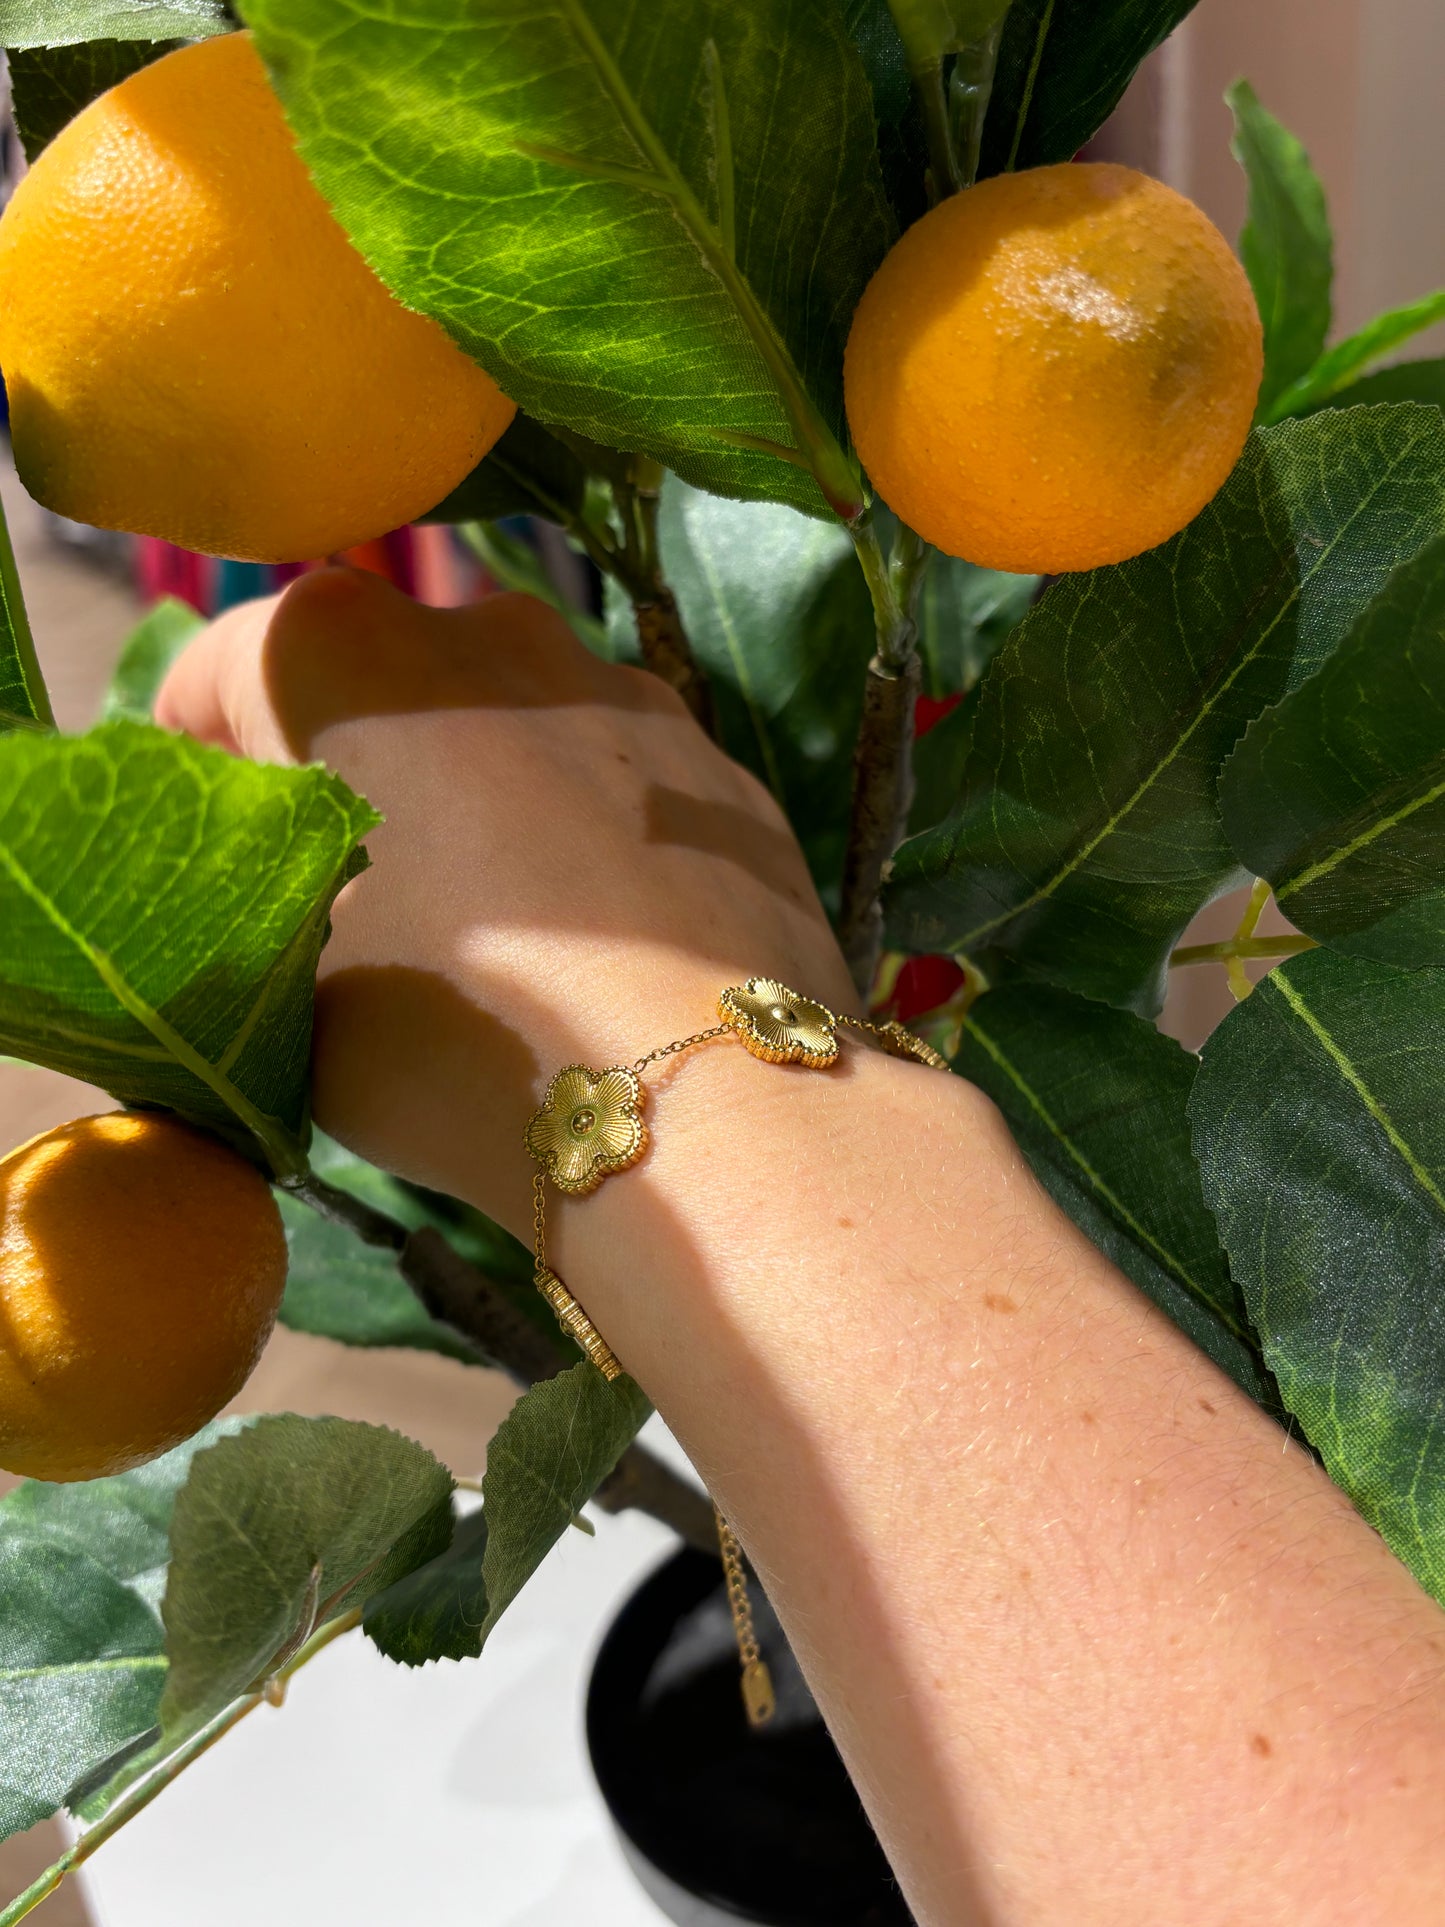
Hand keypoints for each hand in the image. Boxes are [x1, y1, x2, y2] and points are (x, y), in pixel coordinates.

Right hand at [156, 567, 856, 1231]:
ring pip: (511, 729)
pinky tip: (596, 947)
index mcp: (350, 654)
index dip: (205, 758)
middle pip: (380, 686)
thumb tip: (280, 882)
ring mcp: (627, 692)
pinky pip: (618, 785)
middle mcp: (495, 632)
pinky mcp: (723, 771)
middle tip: (350, 900)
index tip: (220, 840)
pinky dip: (586, 839)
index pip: (225, 670)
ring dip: (479, 799)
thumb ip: (256, 900)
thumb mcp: (284, 989)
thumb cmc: (453, 1035)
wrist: (700, 1099)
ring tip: (489, 933)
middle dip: (352, 771)